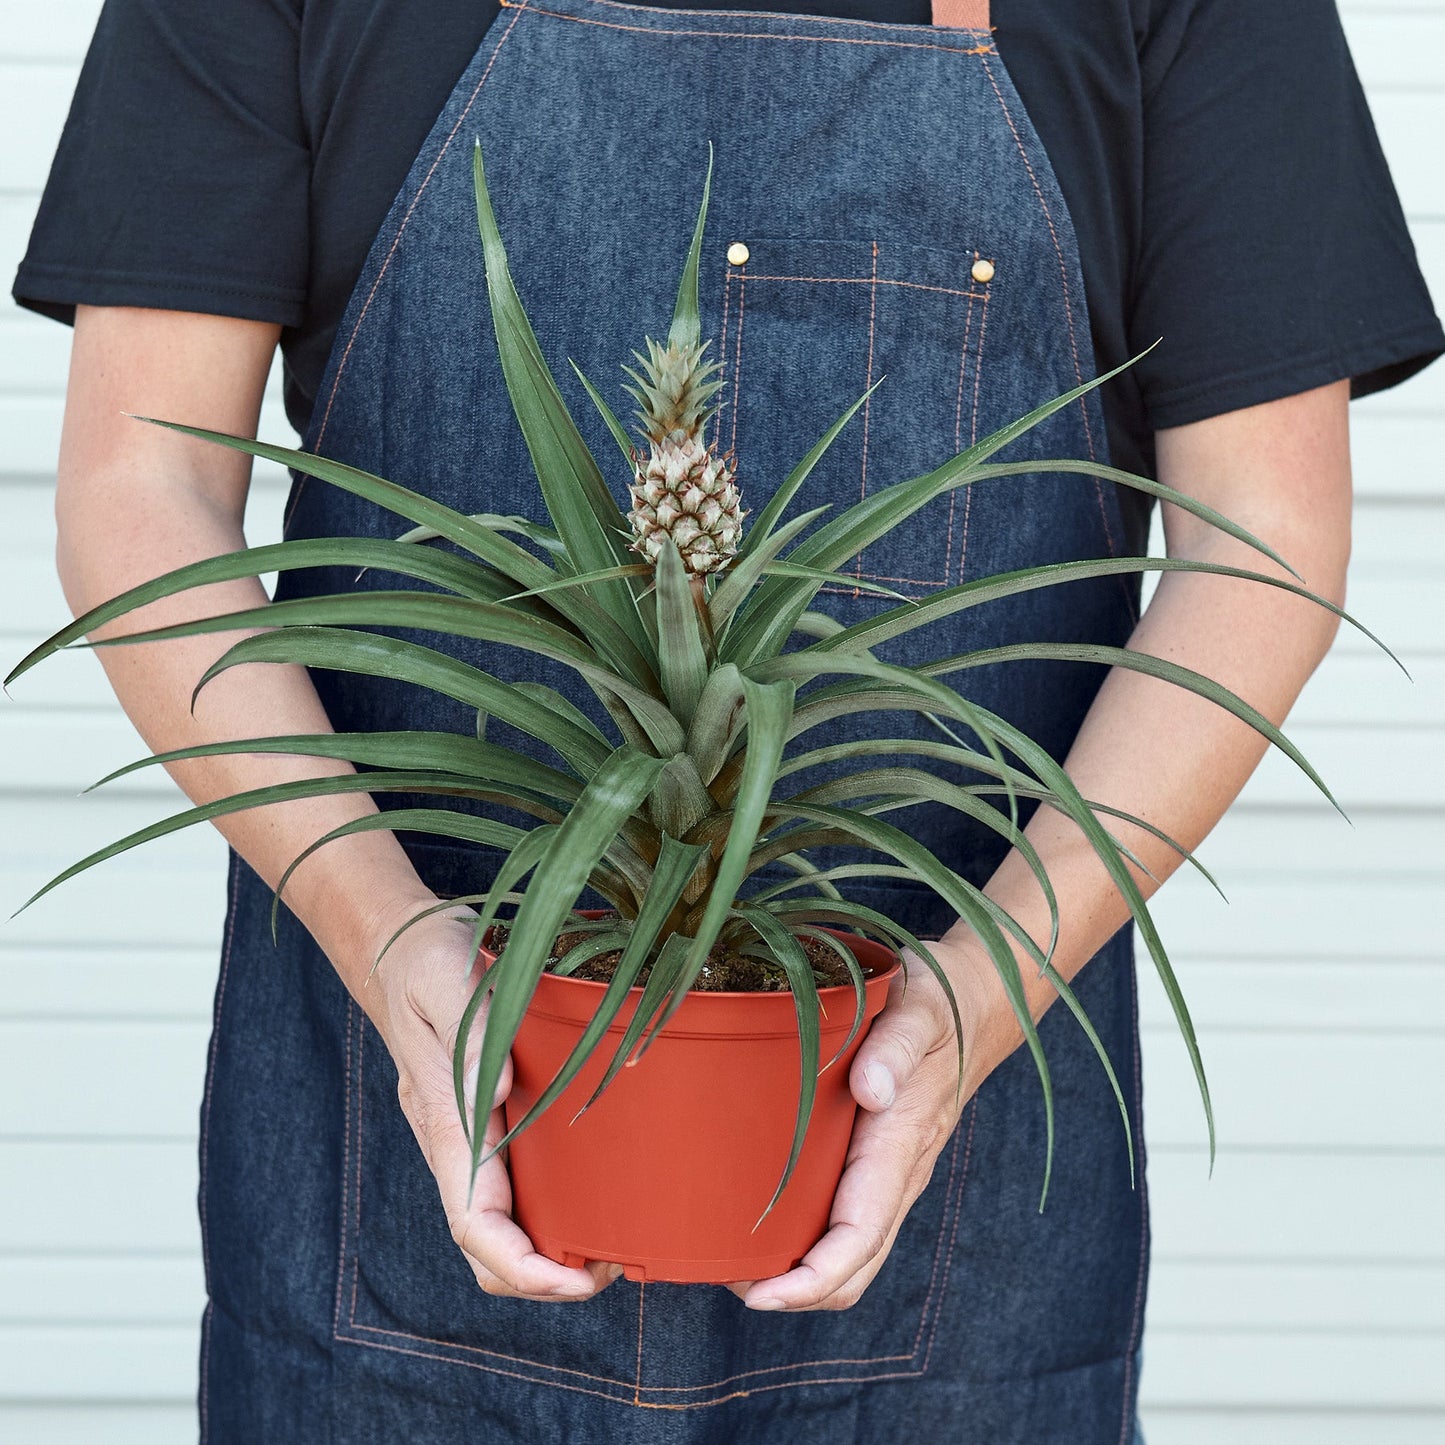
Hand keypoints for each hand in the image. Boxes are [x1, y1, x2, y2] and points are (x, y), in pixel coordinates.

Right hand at [365, 904, 623, 1301]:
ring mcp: (469, 1134)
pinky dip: (552, 1207)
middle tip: (616, 1262)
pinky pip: (515, 1184)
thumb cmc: (424, 956)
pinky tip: (597, 1186)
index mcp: (444, 1123)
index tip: (580, 1280)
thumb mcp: (446, 977)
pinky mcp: (486, 1117)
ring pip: (504, 1223)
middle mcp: (455, 1143)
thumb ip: (474, 1031)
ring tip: (616, 1236)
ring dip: (552, 1248)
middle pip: (490, 1247)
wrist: (399, 941)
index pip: (474, 1227)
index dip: (524, 1268)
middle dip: (546, 1276)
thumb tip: (501, 1095)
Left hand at [732, 939, 1009, 1311]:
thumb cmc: (941, 1001)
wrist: (976, 999)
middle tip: (723, 1273)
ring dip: (796, 1268)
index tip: (758, 1294)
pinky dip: (806, 1235)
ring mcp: (889, 1170)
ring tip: (729, 1252)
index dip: (811, 1280)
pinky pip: (844, 1216)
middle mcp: (897, 1171)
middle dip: (794, 1290)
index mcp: (901, 1146)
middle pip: (853, 1265)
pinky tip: (761, 1212)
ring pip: (848, 1248)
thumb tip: (872, 1090)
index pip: (859, 1237)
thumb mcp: (918, 1010)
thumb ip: (895, 1047)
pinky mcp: (877, 1157)